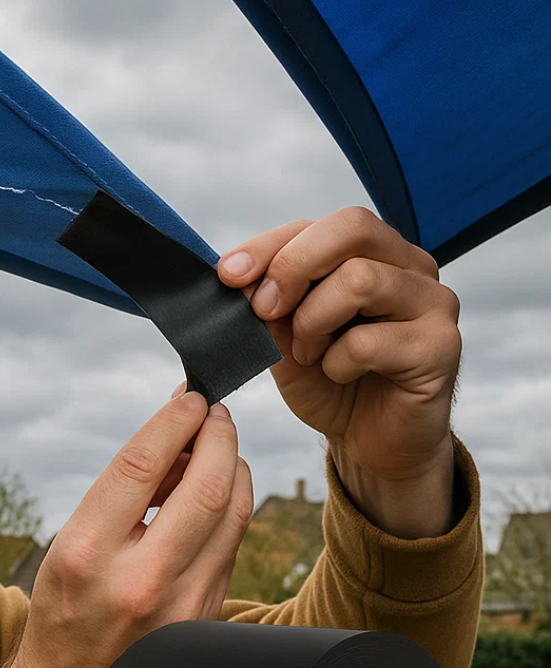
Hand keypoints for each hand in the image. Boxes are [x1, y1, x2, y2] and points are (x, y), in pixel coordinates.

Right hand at [0, 390, 253, 667]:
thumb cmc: (64, 610)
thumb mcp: (69, 546)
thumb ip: (120, 496)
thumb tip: (173, 439)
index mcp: (87, 554)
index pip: (141, 466)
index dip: (172, 420)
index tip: (186, 397)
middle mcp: (138, 580)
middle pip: (206, 485)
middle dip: (219, 435)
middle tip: (214, 413)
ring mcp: (181, 603)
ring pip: (234, 513)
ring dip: (233, 466)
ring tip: (217, 446)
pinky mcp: (208, 616)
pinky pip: (233, 544)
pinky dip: (230, 506)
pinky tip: (214, 492)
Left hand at [217, 207, 461, 537]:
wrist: (372, 443)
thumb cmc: (331, 384)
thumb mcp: (285, 338)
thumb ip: (269, 303)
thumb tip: (236, 275)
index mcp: (372, 253)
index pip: (320, 224)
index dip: (268, 245)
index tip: (226, 275)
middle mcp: (410, 265)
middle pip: (351, 228)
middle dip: (292, 268)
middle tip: (267, 312)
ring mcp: (433, 301)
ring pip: (360, 279)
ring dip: (313, 323)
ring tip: (308, 355)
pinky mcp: (441, 345)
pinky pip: (368, 341)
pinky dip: (336, 363)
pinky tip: (339, 376)